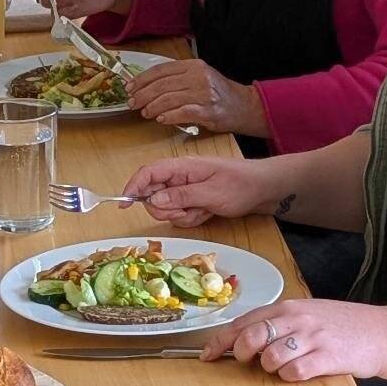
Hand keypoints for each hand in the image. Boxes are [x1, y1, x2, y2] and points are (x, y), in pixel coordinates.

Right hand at [122, 155, 274, 227]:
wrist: (262, 189)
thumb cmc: (240, 184)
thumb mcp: (211, 192)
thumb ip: (181, 196)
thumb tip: (152, 200)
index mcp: (181, 167)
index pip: (147, 173)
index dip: (132, 187)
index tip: (124, 204)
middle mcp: (179, 177)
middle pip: (152, 196)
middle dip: (166, 209)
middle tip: (187, 210)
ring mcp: (185, 189)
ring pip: (166, 209)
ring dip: (182, 215)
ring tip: (203, 210)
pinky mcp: (191, 200)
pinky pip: (179, 214)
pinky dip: (190, 218)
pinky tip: (207, 213)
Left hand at [126, 59, 268, 137]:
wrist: (244, 106)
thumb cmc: (217, 93)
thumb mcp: (198, 77)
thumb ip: (177, 79)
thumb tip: (146, 86)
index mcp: (193, 65)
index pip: (161, 70)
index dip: (142, 79)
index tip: (129, 87)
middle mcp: (198, 76)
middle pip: (162, 85)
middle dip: (142, 94)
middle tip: (132, 103)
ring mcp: (204, 93)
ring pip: (169, 98)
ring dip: (152, 106)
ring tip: (145, 112)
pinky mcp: (208, 110)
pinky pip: (182, 113)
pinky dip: (168, 116)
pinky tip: (160, 119)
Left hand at [199, 299, 386, 383]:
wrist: (383, 332)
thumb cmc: (341, 325)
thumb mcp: (306, 314)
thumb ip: (277, 323)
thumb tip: (241, 340)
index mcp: (288, 307)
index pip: (243, 322)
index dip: (220, 341)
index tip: (206, 355)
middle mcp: (297, 319)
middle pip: (251, 339)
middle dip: (241, 355)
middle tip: (250, 362)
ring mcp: (312, 338)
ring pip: (270, 357)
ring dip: (270, 368)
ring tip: (285, 366)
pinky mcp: (328, 357)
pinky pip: (295, 372)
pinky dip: (291, 377)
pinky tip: (300, 372)